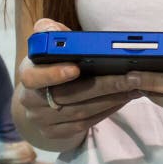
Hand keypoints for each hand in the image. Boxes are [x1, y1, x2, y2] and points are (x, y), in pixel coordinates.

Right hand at [17, 19, 140, 140]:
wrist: (38, 96)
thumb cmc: (49, 62)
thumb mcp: (45, 42)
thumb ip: (48, 31)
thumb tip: (54, 31)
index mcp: (27, 74)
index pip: (32, 77)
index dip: (53, 74)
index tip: (76, 68)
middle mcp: (31, 100)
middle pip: (69, 96)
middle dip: (103, 85)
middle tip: (131, 76)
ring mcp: (42, 120)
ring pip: (81, 112)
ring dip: (112, 99)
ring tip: (135, 86)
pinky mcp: (56, 133)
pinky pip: (85, 124)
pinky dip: (107, 110)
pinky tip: (124, 98)